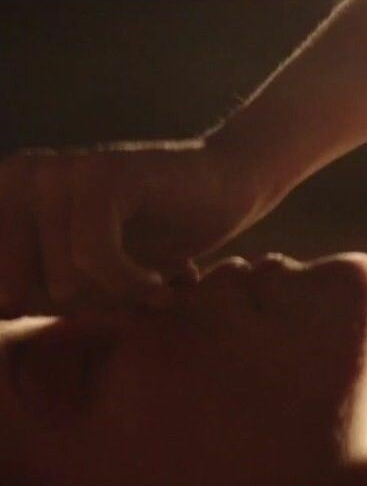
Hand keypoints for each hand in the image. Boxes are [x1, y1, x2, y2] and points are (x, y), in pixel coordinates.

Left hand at [0, 140, 275, 314]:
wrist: (226, 187)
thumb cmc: (153, 239)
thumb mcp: (80, 276)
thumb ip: (29, 291)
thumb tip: (2, 314)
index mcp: (5, 194)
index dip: (33, 311)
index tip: (86, 310)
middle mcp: (22, 175)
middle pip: (16, 286)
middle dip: (74, 309)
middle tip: (118, 301)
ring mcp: (61, 171)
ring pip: (60, 276)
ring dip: (112, 298)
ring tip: (146, 290)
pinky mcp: (105, 174)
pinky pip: (96, 255)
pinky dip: (132, 282)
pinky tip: (161, 283)